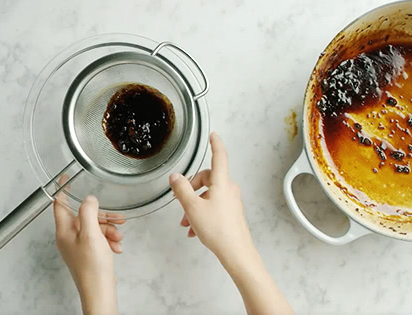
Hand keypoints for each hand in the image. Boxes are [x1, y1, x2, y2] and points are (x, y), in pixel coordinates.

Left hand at [53, 176, 124, 314]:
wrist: (99, 290)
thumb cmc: (92, 267)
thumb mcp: (92, 234)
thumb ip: (89, 213)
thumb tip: (89, 199)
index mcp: (64, 231)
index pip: (60, 204)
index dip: (63, 190)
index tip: (66, 178)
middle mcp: (69, 237)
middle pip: (84, 216)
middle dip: (102, 216)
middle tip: (117, 217)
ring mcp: (79, 245)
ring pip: (95, 227)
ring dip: (109, 229)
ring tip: (118, 237)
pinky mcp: (89, 252)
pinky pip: (100, 238)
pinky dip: (110, 239)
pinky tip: (116, 246)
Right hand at [169, 132, 251, 259]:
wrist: (236, 251)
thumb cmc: (218, 230)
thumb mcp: (192, 208)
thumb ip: (182, 190)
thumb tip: (176, 177)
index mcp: (222, 183)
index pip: (219, 156)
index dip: (215, 144)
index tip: (213, 135)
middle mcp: (229, 189)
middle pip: (208, 179)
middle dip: (192, 189)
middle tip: (182, 202)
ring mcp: (231, 201)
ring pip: (208, 196)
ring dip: (195, 206)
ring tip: (186, 222)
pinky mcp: (231, 212)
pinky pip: (213, 207)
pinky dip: (202, 214)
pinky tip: (194, 229)